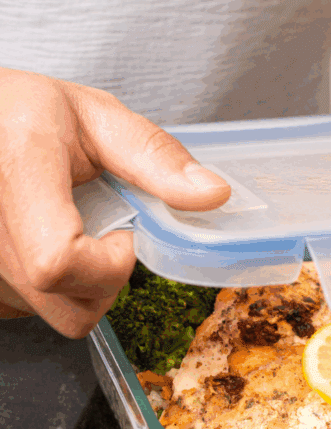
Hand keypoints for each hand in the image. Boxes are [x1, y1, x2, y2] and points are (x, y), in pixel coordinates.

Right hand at [0, 70, 230, 335]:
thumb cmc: (26, 112)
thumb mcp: (97, 117)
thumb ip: (155, 157)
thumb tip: (213, 194)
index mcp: (19, 171)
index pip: (60, 262)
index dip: (108, 263)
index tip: (122, 232)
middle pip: (66, 306)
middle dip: (107, 282)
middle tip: (102, 232)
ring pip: (50, 316)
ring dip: (78, 288)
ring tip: (68, 231)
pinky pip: (27, 310)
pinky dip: (49, 291)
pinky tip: (44, 244)